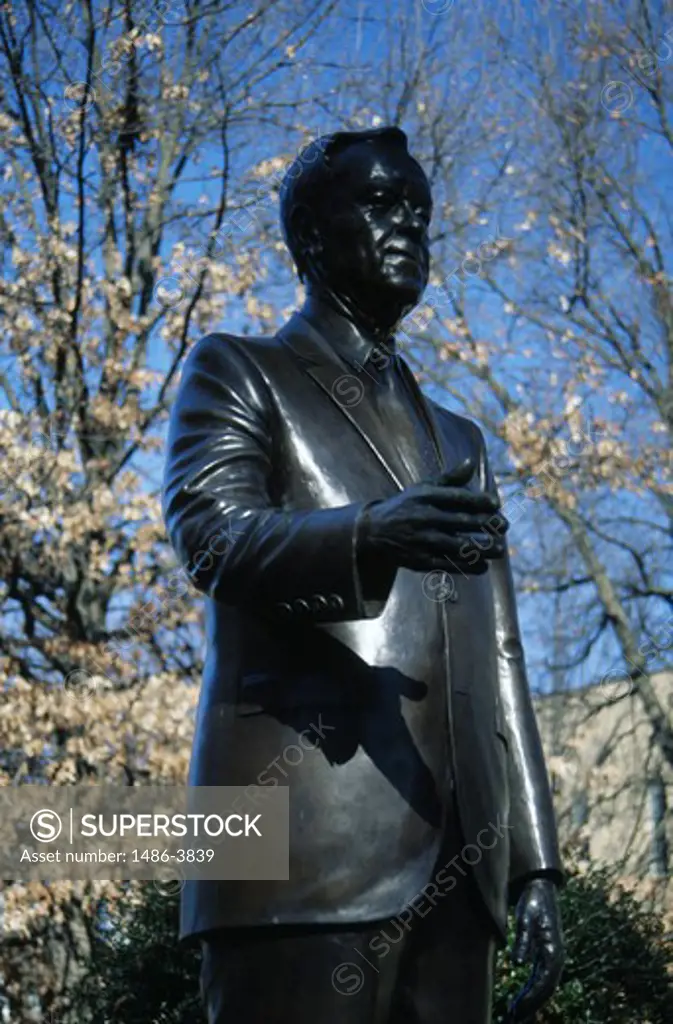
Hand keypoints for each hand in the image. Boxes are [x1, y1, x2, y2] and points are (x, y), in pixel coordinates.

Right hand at [359, 456, 507, 573]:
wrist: (374, 531)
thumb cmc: (405, 506)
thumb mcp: (423, 488)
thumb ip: (449, 479)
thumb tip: (471, 463)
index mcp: (425, 497)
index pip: (458, 498)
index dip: (480, 501)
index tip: (496, 504)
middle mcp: (423, 517)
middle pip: (461, 522)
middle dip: (487, 525)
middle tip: (505, 527)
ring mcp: (421, 540)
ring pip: (457, 546)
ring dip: (481, 549)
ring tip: (499, 549)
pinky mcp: (419, 560)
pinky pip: (448, 564)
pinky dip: (467, 566)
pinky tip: (483, 565)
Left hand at [507, 878, 564, 1021]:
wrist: (541, 888)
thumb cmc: (533, 901)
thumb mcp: (525, 918)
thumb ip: (523, 940)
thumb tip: (518, 964)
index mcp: (553, 949)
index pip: (546, 980)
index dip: (533, 996)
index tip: (519, 1008)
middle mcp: (556, 957)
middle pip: (546, 988)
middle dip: (532, 1004)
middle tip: (515, 1017)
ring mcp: (551, 957)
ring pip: (544, 986)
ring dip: (532, 1001)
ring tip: (515, 1014)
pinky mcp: (545, 955)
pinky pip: (540, 979)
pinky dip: (531, 991)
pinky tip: (520, 1000)